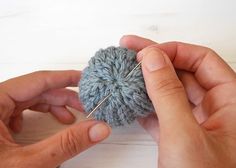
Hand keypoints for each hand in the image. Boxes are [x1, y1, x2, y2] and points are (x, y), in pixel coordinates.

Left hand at [0, 70, 109, 167]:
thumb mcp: (28, 162)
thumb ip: (66, 144)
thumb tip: (96, 129)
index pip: (38, 80)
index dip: (65, 78)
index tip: (84, 79)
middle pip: (36, 90)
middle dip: (63, 98)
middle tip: (84, 106)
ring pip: (29, 100)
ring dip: (52, 107)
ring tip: (69, 118)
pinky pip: (19, 110)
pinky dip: (36, 116)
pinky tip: (42, 126)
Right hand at [120, 35, 235, 166]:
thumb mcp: (184, 135)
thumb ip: (167, 93)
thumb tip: (152, 58)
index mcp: (232, 102)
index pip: (201, 61)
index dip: (172, 51)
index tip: (145, 52)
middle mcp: (217, 110)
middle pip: (183, 73)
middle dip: (155, 62)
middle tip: (129, 52)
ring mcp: (197, 124)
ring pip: (171, 93)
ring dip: (147, 84)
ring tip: (125, 74)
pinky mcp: (181, 137)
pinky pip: (163, 113)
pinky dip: (146, 106)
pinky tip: (131, 101)